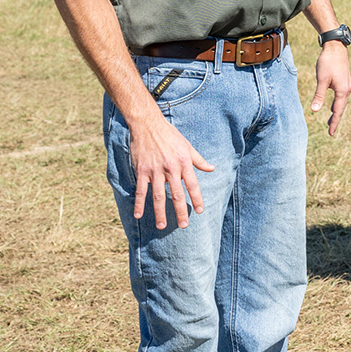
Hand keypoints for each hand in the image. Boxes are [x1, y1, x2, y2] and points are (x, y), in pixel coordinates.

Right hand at [128, 110, 214, 229]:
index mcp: (184, 163)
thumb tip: (211, 169)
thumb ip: (199, 160)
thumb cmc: (170, 135)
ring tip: (162, 226)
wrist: (148, 125)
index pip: (193, 185)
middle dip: (181, 211)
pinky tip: (138, 215)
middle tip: (184, 225)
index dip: (197, 199)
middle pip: (177, 194)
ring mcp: (155, 171)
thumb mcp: (187, 146)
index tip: (199, 211)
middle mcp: (171, 169)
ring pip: (159, 196)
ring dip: (160, 212)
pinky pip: (141, 190)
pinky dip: (139, 203)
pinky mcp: (142, 171)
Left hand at [311, 41, 350, 136]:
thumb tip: (315, 110)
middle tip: (330, 131)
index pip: (337, 111)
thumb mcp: (321, 79)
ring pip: (341, 102)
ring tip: (330, 120)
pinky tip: (332, 105)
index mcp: (343, 91)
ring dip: (336, 112)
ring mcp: (347, 85)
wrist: (336, 47)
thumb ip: (319, 95)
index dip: (334, 123)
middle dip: (335, 119)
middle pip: (341, 108)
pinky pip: (341, 96)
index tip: (330, 133)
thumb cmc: (328, 62)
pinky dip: (337, 104)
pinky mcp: (344, 81)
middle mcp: (347, 89)